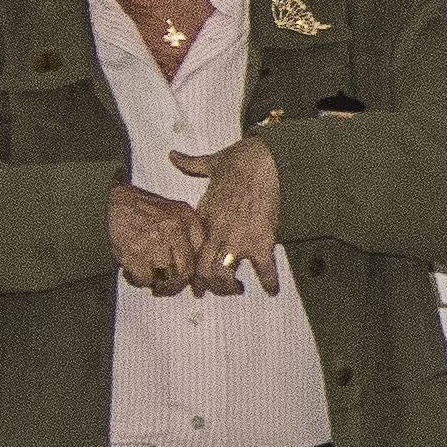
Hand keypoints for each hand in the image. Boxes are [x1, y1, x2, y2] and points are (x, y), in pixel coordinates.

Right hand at [105, 184, 213, 296]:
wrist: (111, 203)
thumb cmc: (143, 211)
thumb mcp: (176, 213)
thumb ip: (193, 238)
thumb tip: (199, 280)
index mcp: (186, 218)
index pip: (202, 255)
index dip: (199, 276)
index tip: (196, 287)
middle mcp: (173, 229)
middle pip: (185, 272)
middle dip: (176, 285)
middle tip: (167, 287)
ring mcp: (153, 241)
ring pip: (166, 279)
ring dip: (157, 284)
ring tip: (149, 276)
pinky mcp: (134, 252)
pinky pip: (144, 279)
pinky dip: (138, 280)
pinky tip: (134, 270)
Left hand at [174, 136, 286, 297]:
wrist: (260, 162)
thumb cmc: (237, 161)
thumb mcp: (208, 164)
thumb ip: (190, 164)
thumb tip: (174, 155)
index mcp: (203, 218)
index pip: (190, 252)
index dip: (191, 271)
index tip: (196, 282)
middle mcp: (216, 233)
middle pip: (203, 270)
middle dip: (209, 285)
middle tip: (217, 290)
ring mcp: (237, 239)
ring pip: (223, 275)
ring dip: (230, 287)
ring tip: (238, 289)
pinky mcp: (261, 240)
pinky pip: (264, 269)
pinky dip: (268, 282)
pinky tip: (272, 291)